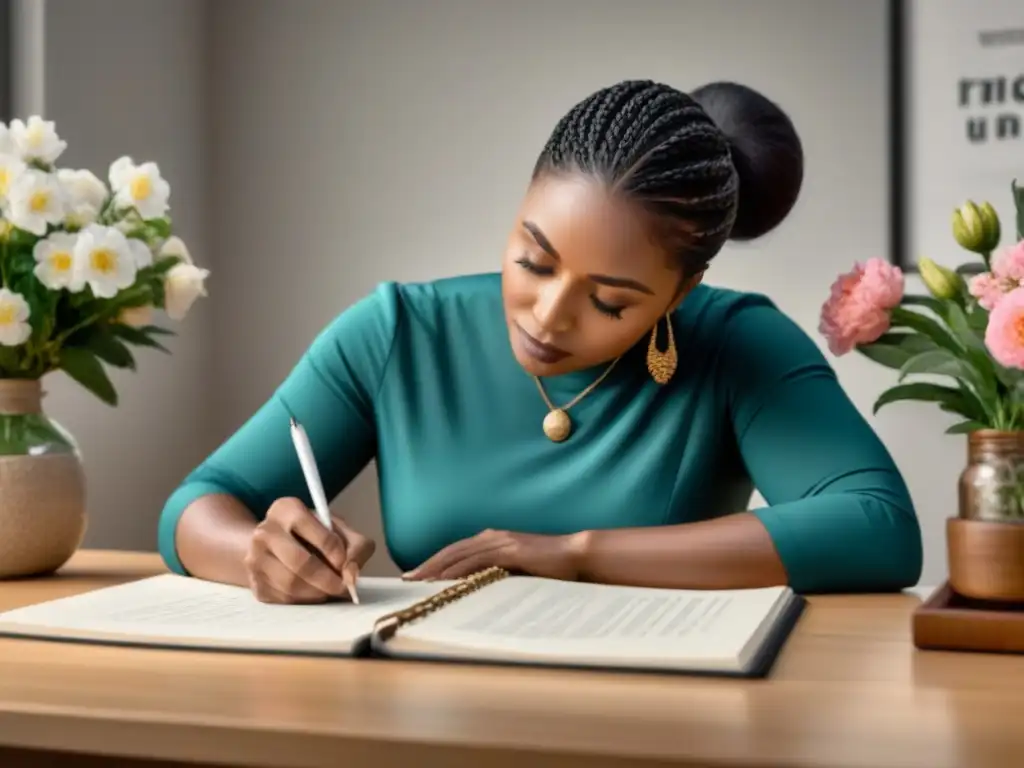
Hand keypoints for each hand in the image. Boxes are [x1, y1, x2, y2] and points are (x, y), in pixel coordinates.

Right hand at [244, 497, 375, 603]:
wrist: (275, 547)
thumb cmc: (312, 535)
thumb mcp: (338, 530)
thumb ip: (356, 546)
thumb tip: (351, 575)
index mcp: (286, 509)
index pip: (317, 533)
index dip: (337, 553)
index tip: (346, 564)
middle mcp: (265, 532)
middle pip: (300, 562)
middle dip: (327, 579)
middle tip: (343, 587)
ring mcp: (255, 559)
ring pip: (291, 584)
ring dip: (317, 592)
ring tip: (330, 590)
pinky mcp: (255, 584)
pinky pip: (284, 599)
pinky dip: (305, 600)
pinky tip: (313, 592)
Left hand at [403, 529, 587, 581]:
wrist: (577, 556)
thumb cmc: (551, 567)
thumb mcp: (519, 570)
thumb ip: (499, 574)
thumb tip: (480, 590)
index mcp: (494, 539)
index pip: (456, 551)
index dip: (434, 562)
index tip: (416, 575)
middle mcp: (493, 537)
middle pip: (451, 551)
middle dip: (427, 565)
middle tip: (406, 580)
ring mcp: (501, 542)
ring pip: (459, 555)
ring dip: (436, 569)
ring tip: (417, 583)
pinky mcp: (509, 551)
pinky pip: (477, 561)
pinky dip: (457, 571)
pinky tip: (444, 581)